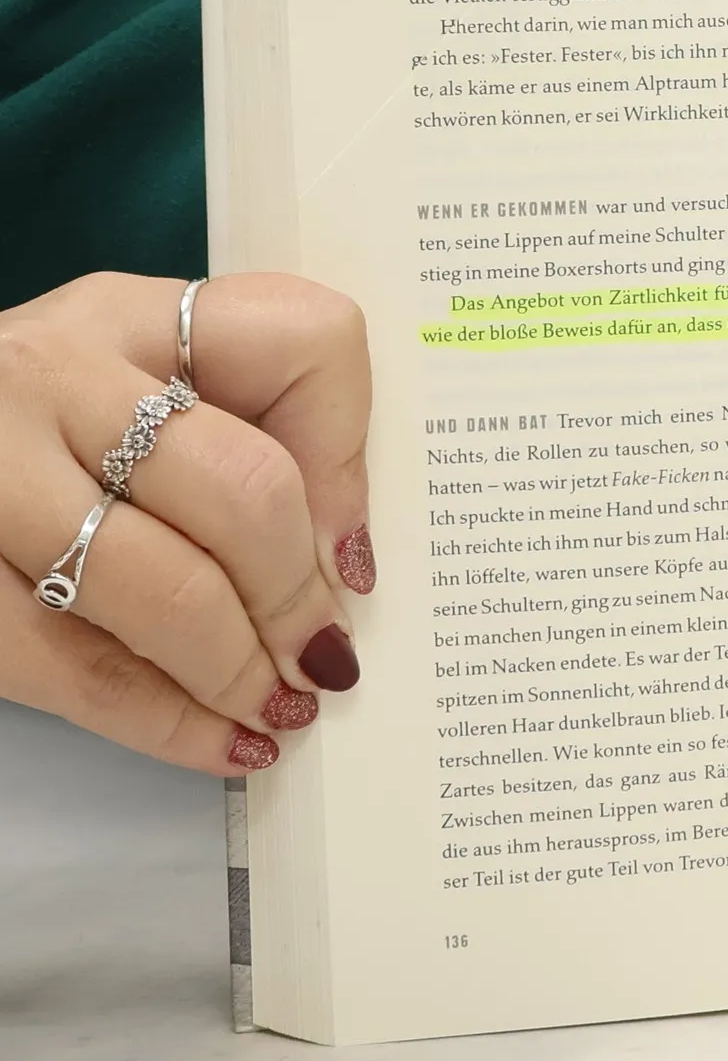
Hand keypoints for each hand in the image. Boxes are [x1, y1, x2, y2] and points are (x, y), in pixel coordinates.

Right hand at [0, 273, 372, 773]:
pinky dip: (168, 720)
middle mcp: (54, 378)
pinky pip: (76, 668)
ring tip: (282, 705)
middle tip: (324, 654)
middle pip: (241, 486)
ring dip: (241, 668)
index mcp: (130, 318)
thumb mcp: (140, 393)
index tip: (352, 546)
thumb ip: (255, 436)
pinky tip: (221, 741)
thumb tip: (342, 559)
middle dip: (297, 594)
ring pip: (162, 588)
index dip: (349, 457)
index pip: (300, 342)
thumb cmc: (41, 439)